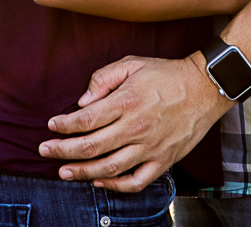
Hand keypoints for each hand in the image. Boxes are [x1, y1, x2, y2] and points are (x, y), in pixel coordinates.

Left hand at [40, 54, 229, 190]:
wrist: (205, 88)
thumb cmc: (166, 74)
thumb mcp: (133, 64)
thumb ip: (104, 78)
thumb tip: (83, 101)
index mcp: (128, 101)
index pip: (86, 120)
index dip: (64, 125)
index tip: (51, 126)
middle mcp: (137, 127)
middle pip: (92, 146)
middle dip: (63, 150)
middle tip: (45, 151)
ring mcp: (151, 147)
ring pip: (110, 167)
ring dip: (83, 172)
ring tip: (63, 172)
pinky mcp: (163, 160)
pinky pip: (136, 181)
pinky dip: (116, 185)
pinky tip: (99, 180)